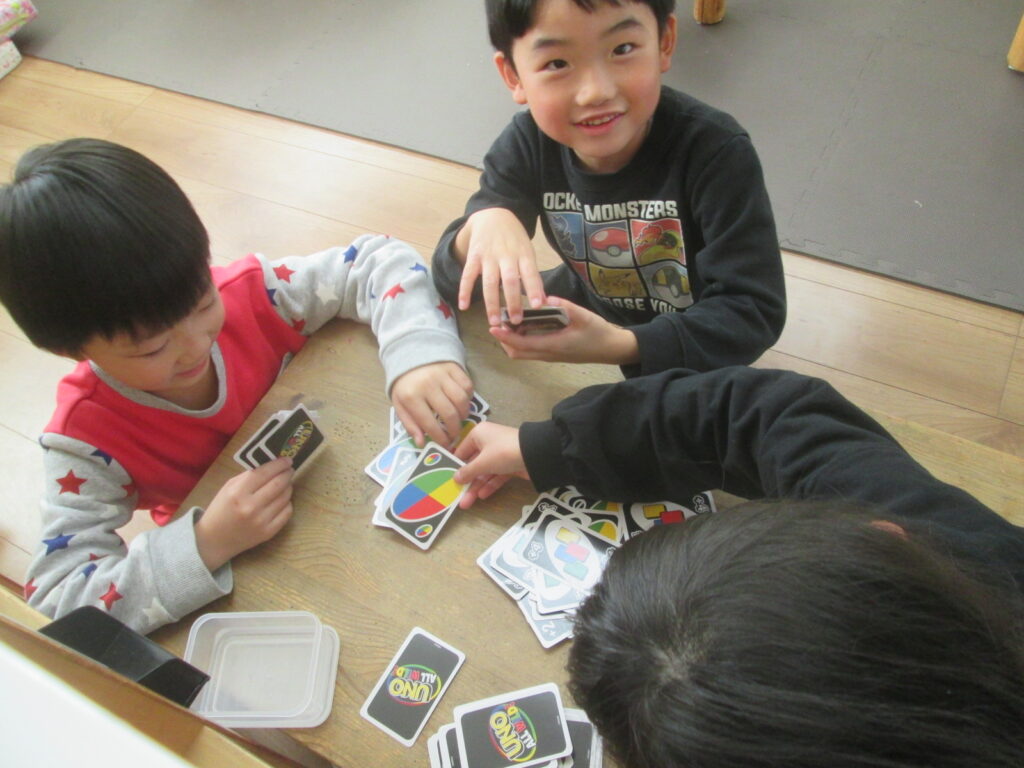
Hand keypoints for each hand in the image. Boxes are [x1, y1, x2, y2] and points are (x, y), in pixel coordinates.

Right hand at [194, 457, 294, 571]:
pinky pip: (287, 512)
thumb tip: (271, 464)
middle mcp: (251, 507)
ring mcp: (261, 521)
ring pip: (285, 497)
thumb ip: (249, 475)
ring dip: (288, 487)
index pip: (264, 472)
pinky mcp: (269, 532)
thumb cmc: (221, 509)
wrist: (215, 540)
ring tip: (284, 484)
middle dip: (287, 474)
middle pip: (279, 484)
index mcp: (238, 493)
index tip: (287, 460)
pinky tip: (281, 500)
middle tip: (289, 470)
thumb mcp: (228, 487)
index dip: (279, 464)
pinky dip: (286, 503)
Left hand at [391, 361, 473, 447]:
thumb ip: (410, 424)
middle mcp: (428, 385)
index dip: (440, 438)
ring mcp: (442, 375)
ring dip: (464, 414)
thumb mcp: (400, 404)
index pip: (430, 424)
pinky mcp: (454, 367)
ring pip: (461, 400)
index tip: (446, 445)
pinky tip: (462, 403)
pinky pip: (468, 386)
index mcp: (411, 396)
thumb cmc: (406, 384)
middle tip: (455, 435)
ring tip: (460, 419)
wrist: (411, 355)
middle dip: (455, 429)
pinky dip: (468, 398)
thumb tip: (421, 443)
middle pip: (449, 413)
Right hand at [453, 421, 527, 506]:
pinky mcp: (510, 464)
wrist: (535, 454)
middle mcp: (488, 442)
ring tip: (466, 503)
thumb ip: (468, 471)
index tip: (445, 479)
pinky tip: (482, 496)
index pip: (462, 451)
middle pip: (473, 464)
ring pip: (485, 472)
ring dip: (476, 486)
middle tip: (456, 497)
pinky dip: (490, 485)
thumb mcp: (482, 462)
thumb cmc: (503, 452)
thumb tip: (455, 478)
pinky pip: (496, 475)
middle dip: (466, 481)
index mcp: (478, 435)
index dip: (455, 466)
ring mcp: (500, 454)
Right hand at [455, 208, 546, 325]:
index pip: (531, 273)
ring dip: (491, 303)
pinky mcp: (474, 256)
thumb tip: (543, 301)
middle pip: (510, 280)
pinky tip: (464, 306)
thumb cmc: (514, 239)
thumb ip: (533, 276)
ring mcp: (489, 256)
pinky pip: (468, 275)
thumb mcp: (528, 252)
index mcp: (523, 254)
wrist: (493, 215)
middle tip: (516, 321)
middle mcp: (506, 255)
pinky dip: (465, 290)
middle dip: (513, 301)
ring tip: (494, 322)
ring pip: (490, 282)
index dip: (534, 289)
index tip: (538, 306)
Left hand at [489, 296, 639, 364]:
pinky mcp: (553, 354)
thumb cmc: (598, 333)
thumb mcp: (584, 316)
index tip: (493, 327)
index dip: (505, 336)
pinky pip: (531, 352)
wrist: (611, 349)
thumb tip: (547, 298)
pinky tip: (524, 327)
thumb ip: (566, 307)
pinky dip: (521, 342)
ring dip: (512, 342)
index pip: (522, 344)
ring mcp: (550, 356)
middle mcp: (548, 354)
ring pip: (523, 354)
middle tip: (499, 322)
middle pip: (517, 353)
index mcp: (553, 345)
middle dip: (504, 340)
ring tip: (509, 324)